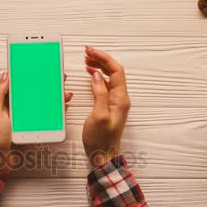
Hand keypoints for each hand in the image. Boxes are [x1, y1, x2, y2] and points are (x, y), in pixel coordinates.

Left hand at [0, 72, 72, 174]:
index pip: (20, 86)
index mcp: (6, 103)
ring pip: (42, 106)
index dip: (30, 77)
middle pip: (34, 94)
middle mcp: (16, 110)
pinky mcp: (32, 129)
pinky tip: (62, 109)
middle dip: (47, 87)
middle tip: (59, 79)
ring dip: (54, 99)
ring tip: (64, 95)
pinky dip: (55, 114)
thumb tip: (5, 75)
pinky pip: (46, 119)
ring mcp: (25, 120)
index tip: (41, 68)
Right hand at [82, 46, 130, 168]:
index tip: (91, 51)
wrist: (103, 156)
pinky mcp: (109, 106)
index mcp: (121, 99)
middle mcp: (120, 98)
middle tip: (86, 52)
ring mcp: (115, 102)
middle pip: (114, 71)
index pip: (116, 70)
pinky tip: (90, 75)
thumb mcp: (98, 116)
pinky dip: (97, 77)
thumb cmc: (101, 140)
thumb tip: (97, 76)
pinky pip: (105, 85)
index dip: (104, 58)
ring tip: (86, 60)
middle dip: (101, 59)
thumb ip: (99, 94)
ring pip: (109, 77)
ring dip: (99, 67)